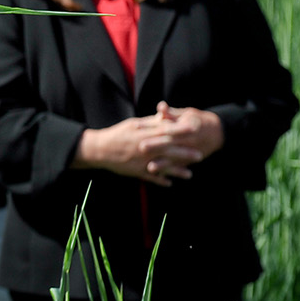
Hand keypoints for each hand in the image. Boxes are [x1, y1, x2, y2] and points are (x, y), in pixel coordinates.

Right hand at [75, 107, 214, 185]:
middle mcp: (144, 146)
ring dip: (176, 170)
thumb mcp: (134, 124)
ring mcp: (140, 160)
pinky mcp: (135, 170)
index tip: (195, 127)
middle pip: (167, 149)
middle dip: (184, 152)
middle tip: (200, 154)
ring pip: (161, 165)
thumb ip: (151, 122)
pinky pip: (150, 177)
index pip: (165, 129)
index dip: (180, 129)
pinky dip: (160, 180)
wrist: (99, 148)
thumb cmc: (118, 134)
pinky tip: (170, 184)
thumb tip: (166, 116)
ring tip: (189, 174)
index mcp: (144, 132)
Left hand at [141, 101, 224, 176]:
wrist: (217, 133)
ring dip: (163, 164)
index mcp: (187, 126)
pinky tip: (160, 176)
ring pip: (175, 158)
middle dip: (156, 145)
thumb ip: (171, 113)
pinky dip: (170, 171)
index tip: (136, 125)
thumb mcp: (187, 114)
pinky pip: (180, 167)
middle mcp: (189, 140)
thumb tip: (160, 106)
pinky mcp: (191, 160)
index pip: (166, 126)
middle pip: (170, 143)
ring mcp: (191, 152)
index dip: (151, 126)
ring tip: (150, 167)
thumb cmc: (197, 120)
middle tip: (141, 147)